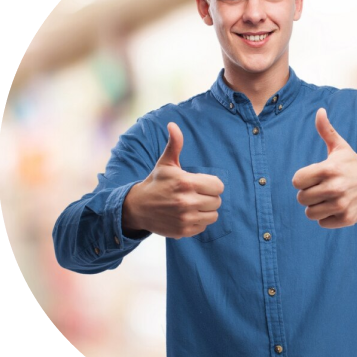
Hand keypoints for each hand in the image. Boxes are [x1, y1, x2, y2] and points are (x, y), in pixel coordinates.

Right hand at [122, 122, 223, 238]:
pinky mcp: (184, 231)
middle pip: (217, 201)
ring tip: (194, 205)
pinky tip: (187, 215)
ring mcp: (185, 218)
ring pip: (213, 215)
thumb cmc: (156, 182)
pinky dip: (199, 222)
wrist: (138, 208)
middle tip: (196, 194)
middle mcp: (187, 201)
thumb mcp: (166, 163)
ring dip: (206, 210)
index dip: (212, 184)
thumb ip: (174, 144)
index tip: (202, 184)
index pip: (218, 186)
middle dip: (209, 197)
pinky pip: (204, 226)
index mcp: (185, 182)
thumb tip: (173, 125)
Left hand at [292, 108, 356, 228]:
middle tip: (321, 188)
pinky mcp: (346, 219)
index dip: (302, 179)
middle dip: (308, 194)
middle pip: (302, 198)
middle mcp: (335, 187)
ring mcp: (341, 204)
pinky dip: (327, 217)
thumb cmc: (353, 165)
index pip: (297, 181)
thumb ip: (327, 131)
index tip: (312, 177)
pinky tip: (336, 207)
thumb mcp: (341, 148)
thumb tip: (319, 111)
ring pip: (310, 213)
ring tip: (328, 199)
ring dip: (316, 207)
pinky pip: (322, 222)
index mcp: (329, 169)